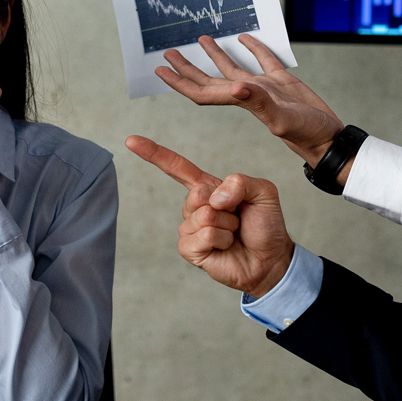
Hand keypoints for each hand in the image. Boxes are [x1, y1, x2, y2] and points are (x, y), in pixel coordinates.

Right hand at [128, 136, 294, 298]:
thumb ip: (242, 182)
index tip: (131, 141)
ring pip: (203, 217)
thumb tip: (214, 198)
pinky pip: (202, 236)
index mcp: (208, 187)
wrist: (271, 259)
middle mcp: (194, 207)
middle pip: (197, 194)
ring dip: (227, 225)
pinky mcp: (189, 249)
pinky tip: (225, 246)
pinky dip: (220, 240)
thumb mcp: (263, 192)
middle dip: (226, 206)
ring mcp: (189, 228)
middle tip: (237, 217)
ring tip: (234, 233)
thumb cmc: (265, 225)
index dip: (153, 153)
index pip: (176, 167)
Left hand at [157, 34, 344, 167]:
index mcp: (243, 102)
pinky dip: (253, 48)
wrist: (329, 140)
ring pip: (233, 67)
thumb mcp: (283, 119)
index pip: (203, 91)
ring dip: (215, 55)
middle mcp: (248, 95)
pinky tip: (244, 37)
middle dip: (187, 68)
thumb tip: (236, 87)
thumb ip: (259, 103)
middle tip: (168, 53)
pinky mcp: (282, 82)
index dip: (180, 82)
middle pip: (209, 80)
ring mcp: (265, 88)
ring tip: (200, 38)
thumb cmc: (308, 135)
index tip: (160, 70)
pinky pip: (263, 60)